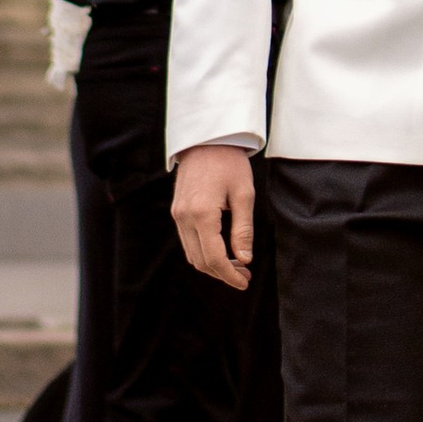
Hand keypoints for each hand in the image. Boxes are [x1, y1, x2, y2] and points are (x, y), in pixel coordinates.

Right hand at [172, 143, 255, 287]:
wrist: (206, 139)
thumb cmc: (229, 162)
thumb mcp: (244, 194)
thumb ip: (243, 229)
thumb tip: (245, 259)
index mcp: (202, 213)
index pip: (214, 258)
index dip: (230, 275)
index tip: (245, 282)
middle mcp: (185, 217)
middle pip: (200, 261)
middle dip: (223, 273)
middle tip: (245, 276)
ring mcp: (178, 215)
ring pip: (192, 254)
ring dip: (213, 265)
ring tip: (237, 265)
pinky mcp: (177, 212)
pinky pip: (188, 242)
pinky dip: (203, 252)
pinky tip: (222, 251)